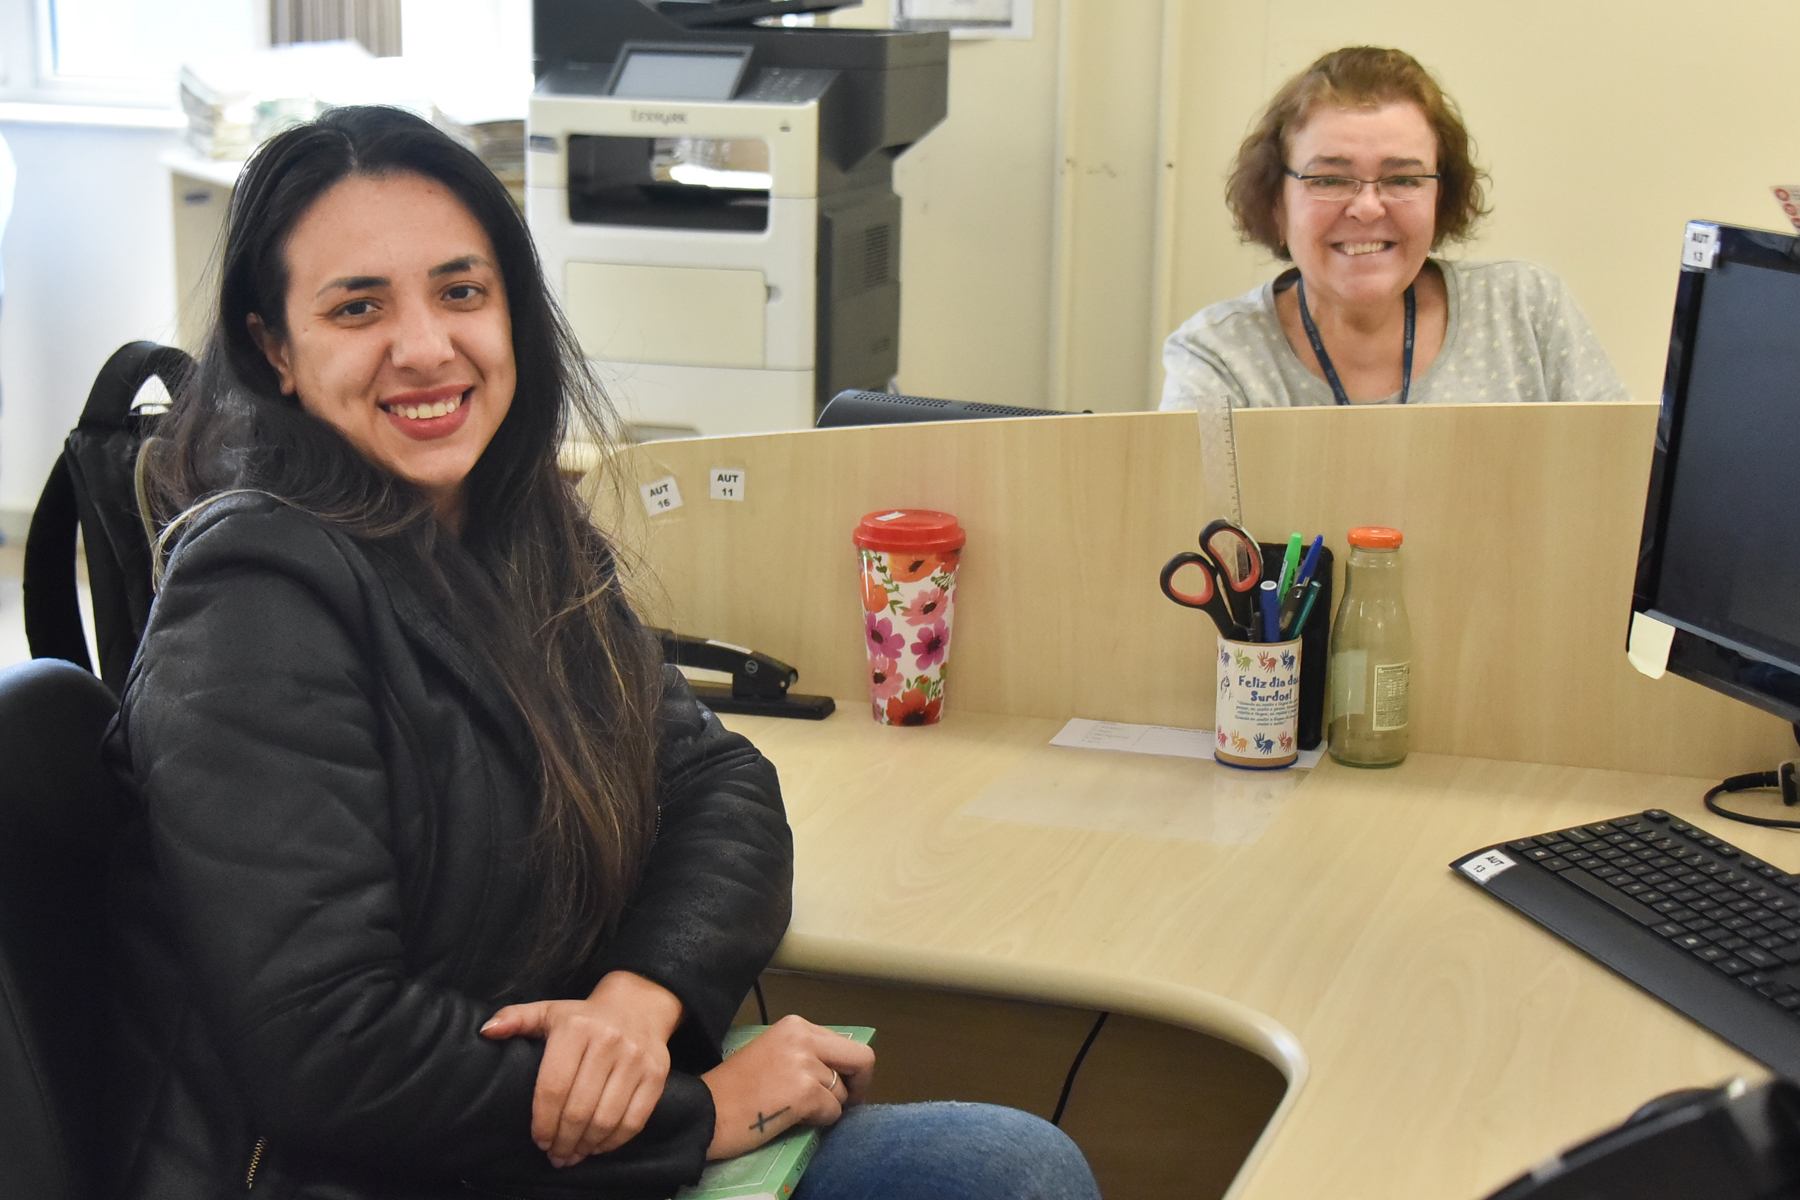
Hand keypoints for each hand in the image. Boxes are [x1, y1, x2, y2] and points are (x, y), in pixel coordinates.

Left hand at [482, 971, 683, 1167]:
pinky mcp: (657, 1074)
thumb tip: (485, 1032)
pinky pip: (635, 1120)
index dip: (543, 1121)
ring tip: (573, 1154)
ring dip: (586, 1146)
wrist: (639, 1004)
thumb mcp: (550, 1012)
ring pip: (606, 1119)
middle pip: (579, 1109)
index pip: (553, 1087)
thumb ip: (515, 1019)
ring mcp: (636, 1059)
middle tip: (554, 1154)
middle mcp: (608, 1042)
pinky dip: (613, 1141)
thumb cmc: (585, 1016)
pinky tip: (598, 1146)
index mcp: (576, 1028)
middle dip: (562, 1140)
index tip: (538, 1140)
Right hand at [700, 1014, 876, 1160]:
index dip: (851, 1070)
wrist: (706, 1110)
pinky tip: (791, 1118)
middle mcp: (803, 1037)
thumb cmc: (735, 1089)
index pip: (847, 1043)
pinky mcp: (805, 1092)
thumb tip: (841, 1072)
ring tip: (796, 1110)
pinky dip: (819, 1121)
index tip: (843, 1088)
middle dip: (859, 1086)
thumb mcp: (774, 1054)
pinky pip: (833, 1112)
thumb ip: (807, 1054)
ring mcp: (805, 1063)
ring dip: (828, 1107)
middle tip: (843, 1104)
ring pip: (844, 1093)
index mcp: (795, 1026)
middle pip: (862, 1059)